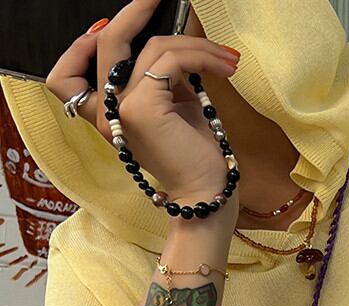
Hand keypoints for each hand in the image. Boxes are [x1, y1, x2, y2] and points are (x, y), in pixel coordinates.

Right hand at [45, 0, 239, 210]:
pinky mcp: (142, 108)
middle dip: (134, 12)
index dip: (80, 44)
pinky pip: (170, 60)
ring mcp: (119, 109)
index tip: (110, 26)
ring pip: (151, 48)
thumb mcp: (172, 108)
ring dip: (196, 44)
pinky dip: (200, 55)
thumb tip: (171, 47)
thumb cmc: (194, 154)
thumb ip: (161, 79)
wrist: (206, 191)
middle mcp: (105, 112)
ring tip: (227, 57)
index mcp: (106, 114)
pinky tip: (224, 66)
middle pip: (105, 44)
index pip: (67, 76)